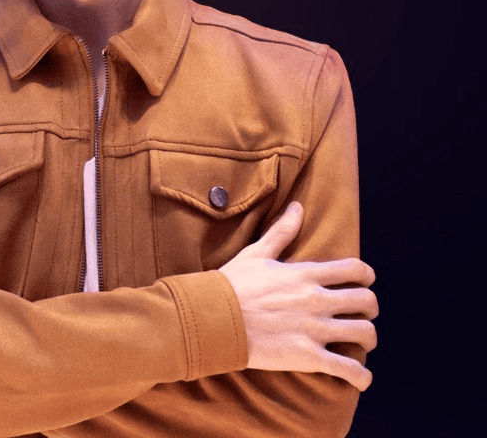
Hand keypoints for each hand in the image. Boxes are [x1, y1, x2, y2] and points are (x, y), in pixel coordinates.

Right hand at [220, 202, 377, 390]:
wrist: (214, 317)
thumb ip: (282, 231)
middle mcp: (316, 300)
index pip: (355, 269)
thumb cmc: (233, 284)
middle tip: (362, 312)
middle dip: (369, 307)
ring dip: (367, 338)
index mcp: (305, 274)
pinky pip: (348, 369)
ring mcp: (314, 329)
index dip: (366, 275)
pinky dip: (360, 376)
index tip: (364, 281)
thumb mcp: (257, 253)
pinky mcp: (308, 357)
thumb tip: (297, 206)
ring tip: (360, 342)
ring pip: (364, 333)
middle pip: (366, 301)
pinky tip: (359, 377)